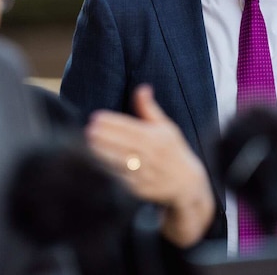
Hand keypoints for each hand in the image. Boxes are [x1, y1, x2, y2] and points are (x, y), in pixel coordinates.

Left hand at [85, 84, 214, 246]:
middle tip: (89, 129)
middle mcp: (153, 156)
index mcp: (158, 138)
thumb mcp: (166, 127)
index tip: (96, 116)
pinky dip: (109, 171)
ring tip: (89, 144)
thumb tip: (142, 87)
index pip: (131, 128)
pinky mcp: (141, 189)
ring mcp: (147, 174)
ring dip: (104, 153)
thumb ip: (150, 109)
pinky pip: (122, 179)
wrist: (187, 183)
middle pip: (125, 144)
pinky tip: (97, 162)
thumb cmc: (173, 150)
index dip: (113, 122)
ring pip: (121, 162)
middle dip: (105, 137)